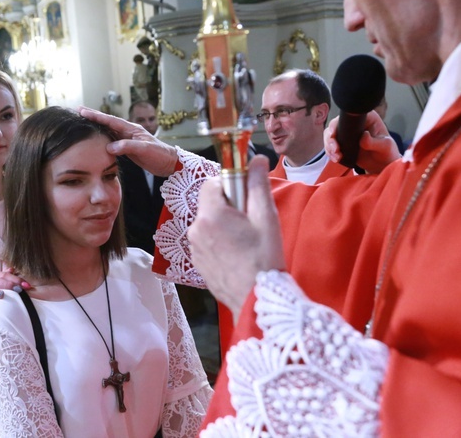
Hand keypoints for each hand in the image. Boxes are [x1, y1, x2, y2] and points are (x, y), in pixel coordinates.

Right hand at [78, 106, 177, 176]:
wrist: (169, 163)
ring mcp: (127, 139)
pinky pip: (112, 141)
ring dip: (96, 127)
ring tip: (83, 123)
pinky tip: (96, 139)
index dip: (96, 116)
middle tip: (78, 111)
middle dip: (93, 117)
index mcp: (131, 129)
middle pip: (107, 122)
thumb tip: (109, 147)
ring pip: (108, 131)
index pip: (110, 120)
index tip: (83, 111)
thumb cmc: (159, 154)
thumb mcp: (144, 149)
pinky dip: (102, 139)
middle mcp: (128, 132)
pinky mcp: (128, 148)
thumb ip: (127, 147)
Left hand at [188, 156, 285, 321]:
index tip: (246, 196)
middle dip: (229, 206)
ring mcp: (194, 248)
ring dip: (224, 225)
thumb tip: (256, 160)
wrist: (256, 300)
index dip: (230, 185)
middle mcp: (195, 229)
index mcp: (210, 215)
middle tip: (250, 221)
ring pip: (208, 223)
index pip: (211, 184)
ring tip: (245, 241)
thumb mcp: (265, 218)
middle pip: (209, 204)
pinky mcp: (197, 262)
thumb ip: (258, 185)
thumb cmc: (264, 259)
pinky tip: (237, 254)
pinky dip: (219, 242)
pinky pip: (206, 242)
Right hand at [324, 111, 400, 173]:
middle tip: (335, 150)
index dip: (337, 123)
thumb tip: (363, 136)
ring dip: (329, 147)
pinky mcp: (342, 143)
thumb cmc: (387, 152)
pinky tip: (336, 159)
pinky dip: (330, 153)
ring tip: (337, 157)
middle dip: (330, 138)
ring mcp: (347, 133)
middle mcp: (355, 123)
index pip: (348, 116)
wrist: (383, 164)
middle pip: (335, 125)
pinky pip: (331, 145)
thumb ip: (374, 142)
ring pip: (330, 136)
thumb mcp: (384, 146)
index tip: (333, 134)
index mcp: (367, 118)